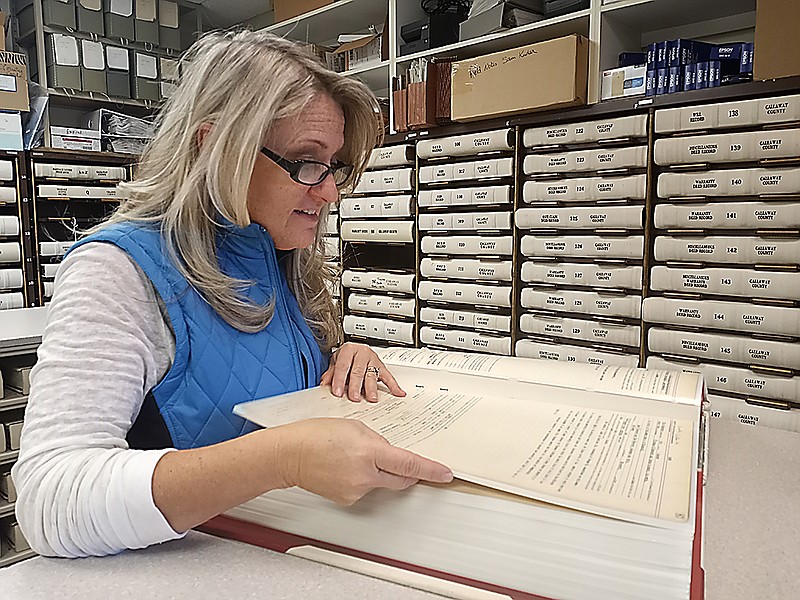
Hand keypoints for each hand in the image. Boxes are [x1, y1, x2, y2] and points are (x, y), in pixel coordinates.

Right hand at [276, 418, 452, 504]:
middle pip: (401, 479)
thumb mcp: (355, 426)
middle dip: (408, 472)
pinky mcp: (347, 499)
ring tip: (353, 456)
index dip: (431, 470)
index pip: (409, 465)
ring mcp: (356, 491)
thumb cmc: (315, 435)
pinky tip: (345, 467)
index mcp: (369, 453)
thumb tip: (390, 453)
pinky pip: (365, 488)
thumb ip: (378, 440)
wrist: (289, 454)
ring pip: (381, 482)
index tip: (445, 474)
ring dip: (378, 471)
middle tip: (404, 462)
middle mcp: (364, 476)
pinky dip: (362, 478)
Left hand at [320, 342, 404, 401]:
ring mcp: (373, 360)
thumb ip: (330, 373)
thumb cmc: (346, 357)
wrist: (355, 348)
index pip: (343, 366)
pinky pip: (388, 376)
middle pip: (358, 371)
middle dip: (355, 385)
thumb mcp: (335, 361)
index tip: (336, 392)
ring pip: (372, 375)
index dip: (338, 379)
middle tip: (354, 397)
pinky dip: (394, 386)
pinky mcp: (382, 366)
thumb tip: (324, 384)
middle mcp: (362, 353)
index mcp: (349, 350)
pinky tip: (398, 393)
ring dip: (372, 388)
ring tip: (371, 398)